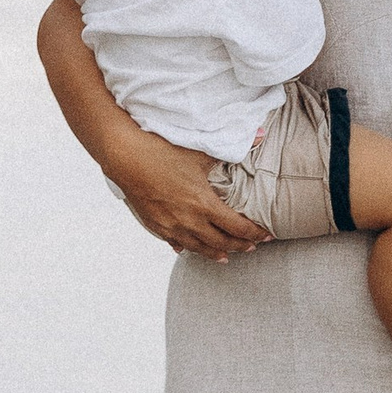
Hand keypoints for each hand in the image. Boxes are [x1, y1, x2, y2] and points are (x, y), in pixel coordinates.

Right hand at [109, 133, 269, 259]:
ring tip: (225, 257)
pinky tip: (188, 249)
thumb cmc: (162, 151)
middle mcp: (189, 221)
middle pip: (221, 242)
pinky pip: (175, 242)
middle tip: (251, 247)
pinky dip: (187, 247)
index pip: (237, 227)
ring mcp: (170, 226)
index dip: (254, 233)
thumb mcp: (200, 150)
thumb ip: (232, 148)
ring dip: (215, 253)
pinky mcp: (155, 225)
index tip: (266, 236)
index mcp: (203, 204)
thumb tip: (260, 135)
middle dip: (239, 246)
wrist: (125, 156)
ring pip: (198, 248)